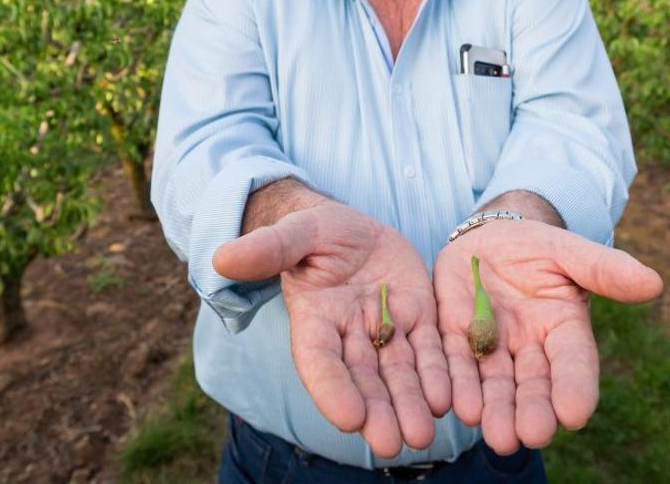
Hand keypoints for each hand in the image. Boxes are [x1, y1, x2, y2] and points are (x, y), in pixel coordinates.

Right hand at [213, 202, 449, 456]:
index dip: (332, 389)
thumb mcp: (294, 232)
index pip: (319, 361)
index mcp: (314, 319)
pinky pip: (431, 352)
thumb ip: (266, 249)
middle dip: (377, 411)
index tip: (348, 419)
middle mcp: (349, 335)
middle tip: (392, 442)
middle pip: (363, 379)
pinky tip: (449, 399)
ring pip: (398, 374)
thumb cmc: (315, 229)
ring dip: (410, 404)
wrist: (352, 226)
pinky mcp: (417, 320)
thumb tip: (221, 258)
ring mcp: (386, 331)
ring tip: (422, 434)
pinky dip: (439, 376)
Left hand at [434, 220, 663, 453]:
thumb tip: (654, 283)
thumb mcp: (568, 250)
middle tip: (530, 436)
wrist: (486, 238)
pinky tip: (455, 406)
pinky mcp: (454, 338)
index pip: (574, 363)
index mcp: (564, 329)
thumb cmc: (536, 246)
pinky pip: (453, 363)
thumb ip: (603, 269)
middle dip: (532, 411)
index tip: (575, 414)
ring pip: (494, 384)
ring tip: (495, 435)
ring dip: (494, 409)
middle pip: (534, 385)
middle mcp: (530, 348)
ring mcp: (492, 346)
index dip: (575, 387)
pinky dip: (455, 384)